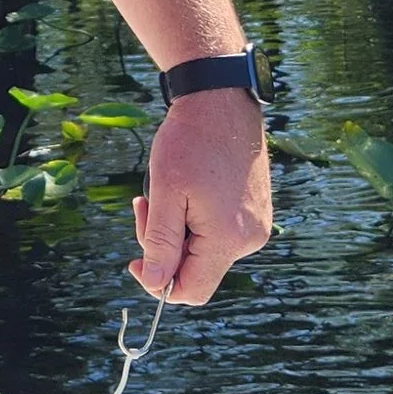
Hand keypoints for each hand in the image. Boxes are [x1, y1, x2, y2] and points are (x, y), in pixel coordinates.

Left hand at [132, 91, 271, 304]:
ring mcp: (257, 225)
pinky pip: (218, 233)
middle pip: (195, 269)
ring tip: (164, 192)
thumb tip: (155, 284)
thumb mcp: (165, 193)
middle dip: (164, 246)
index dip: (159, 283)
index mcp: (228, 239)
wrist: (221, 102)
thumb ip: (161, 243)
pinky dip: (193, 220)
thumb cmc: (189, 142)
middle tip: (144, 206)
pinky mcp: (256, 213)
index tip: (135, 259)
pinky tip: (185, 191)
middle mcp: (250, 239)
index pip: (192, 290)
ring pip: (204, 251)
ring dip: (177, 230)